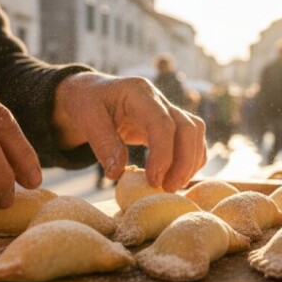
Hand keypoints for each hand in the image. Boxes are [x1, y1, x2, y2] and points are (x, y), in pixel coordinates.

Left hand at [53, 72, 206, 190]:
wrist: (90, 93)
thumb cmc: (86, 103)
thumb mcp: (86, 118)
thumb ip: (103, 144)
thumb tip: (117, 174)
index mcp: (138, 93)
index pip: (162, 122)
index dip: (163, 154)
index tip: (153, 181)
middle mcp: (158, 99)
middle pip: (188, 127)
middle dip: (184, 162)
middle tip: (167, 189)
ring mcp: (167, 109)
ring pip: (195, 132)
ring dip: (190, 162)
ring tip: (171, 186)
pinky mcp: (170, 122)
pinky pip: (192, 139)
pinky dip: (190, 159)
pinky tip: (175, 177)